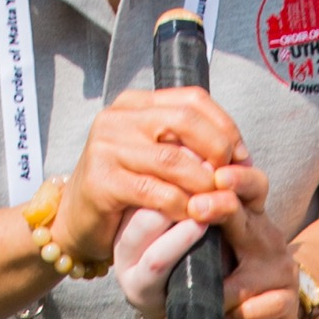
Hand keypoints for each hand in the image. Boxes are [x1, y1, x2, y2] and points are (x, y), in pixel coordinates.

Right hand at [56, 83, 281, 318]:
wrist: (77, 219)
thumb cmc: (124, 188)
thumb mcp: (155, 156)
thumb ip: (186, 145)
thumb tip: (237, 151)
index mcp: (135, 104)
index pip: (192, 99)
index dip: (224, 125)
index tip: (241, 154)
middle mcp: (117, 118)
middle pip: (184, 120)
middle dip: (217, 149)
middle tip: (232, 177)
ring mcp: (106, 147)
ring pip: (171, 159)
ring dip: (203, 182)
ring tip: (218, 199)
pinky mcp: (102, 181)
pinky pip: (154, 191)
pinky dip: (181, 205)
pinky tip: (194, 215)